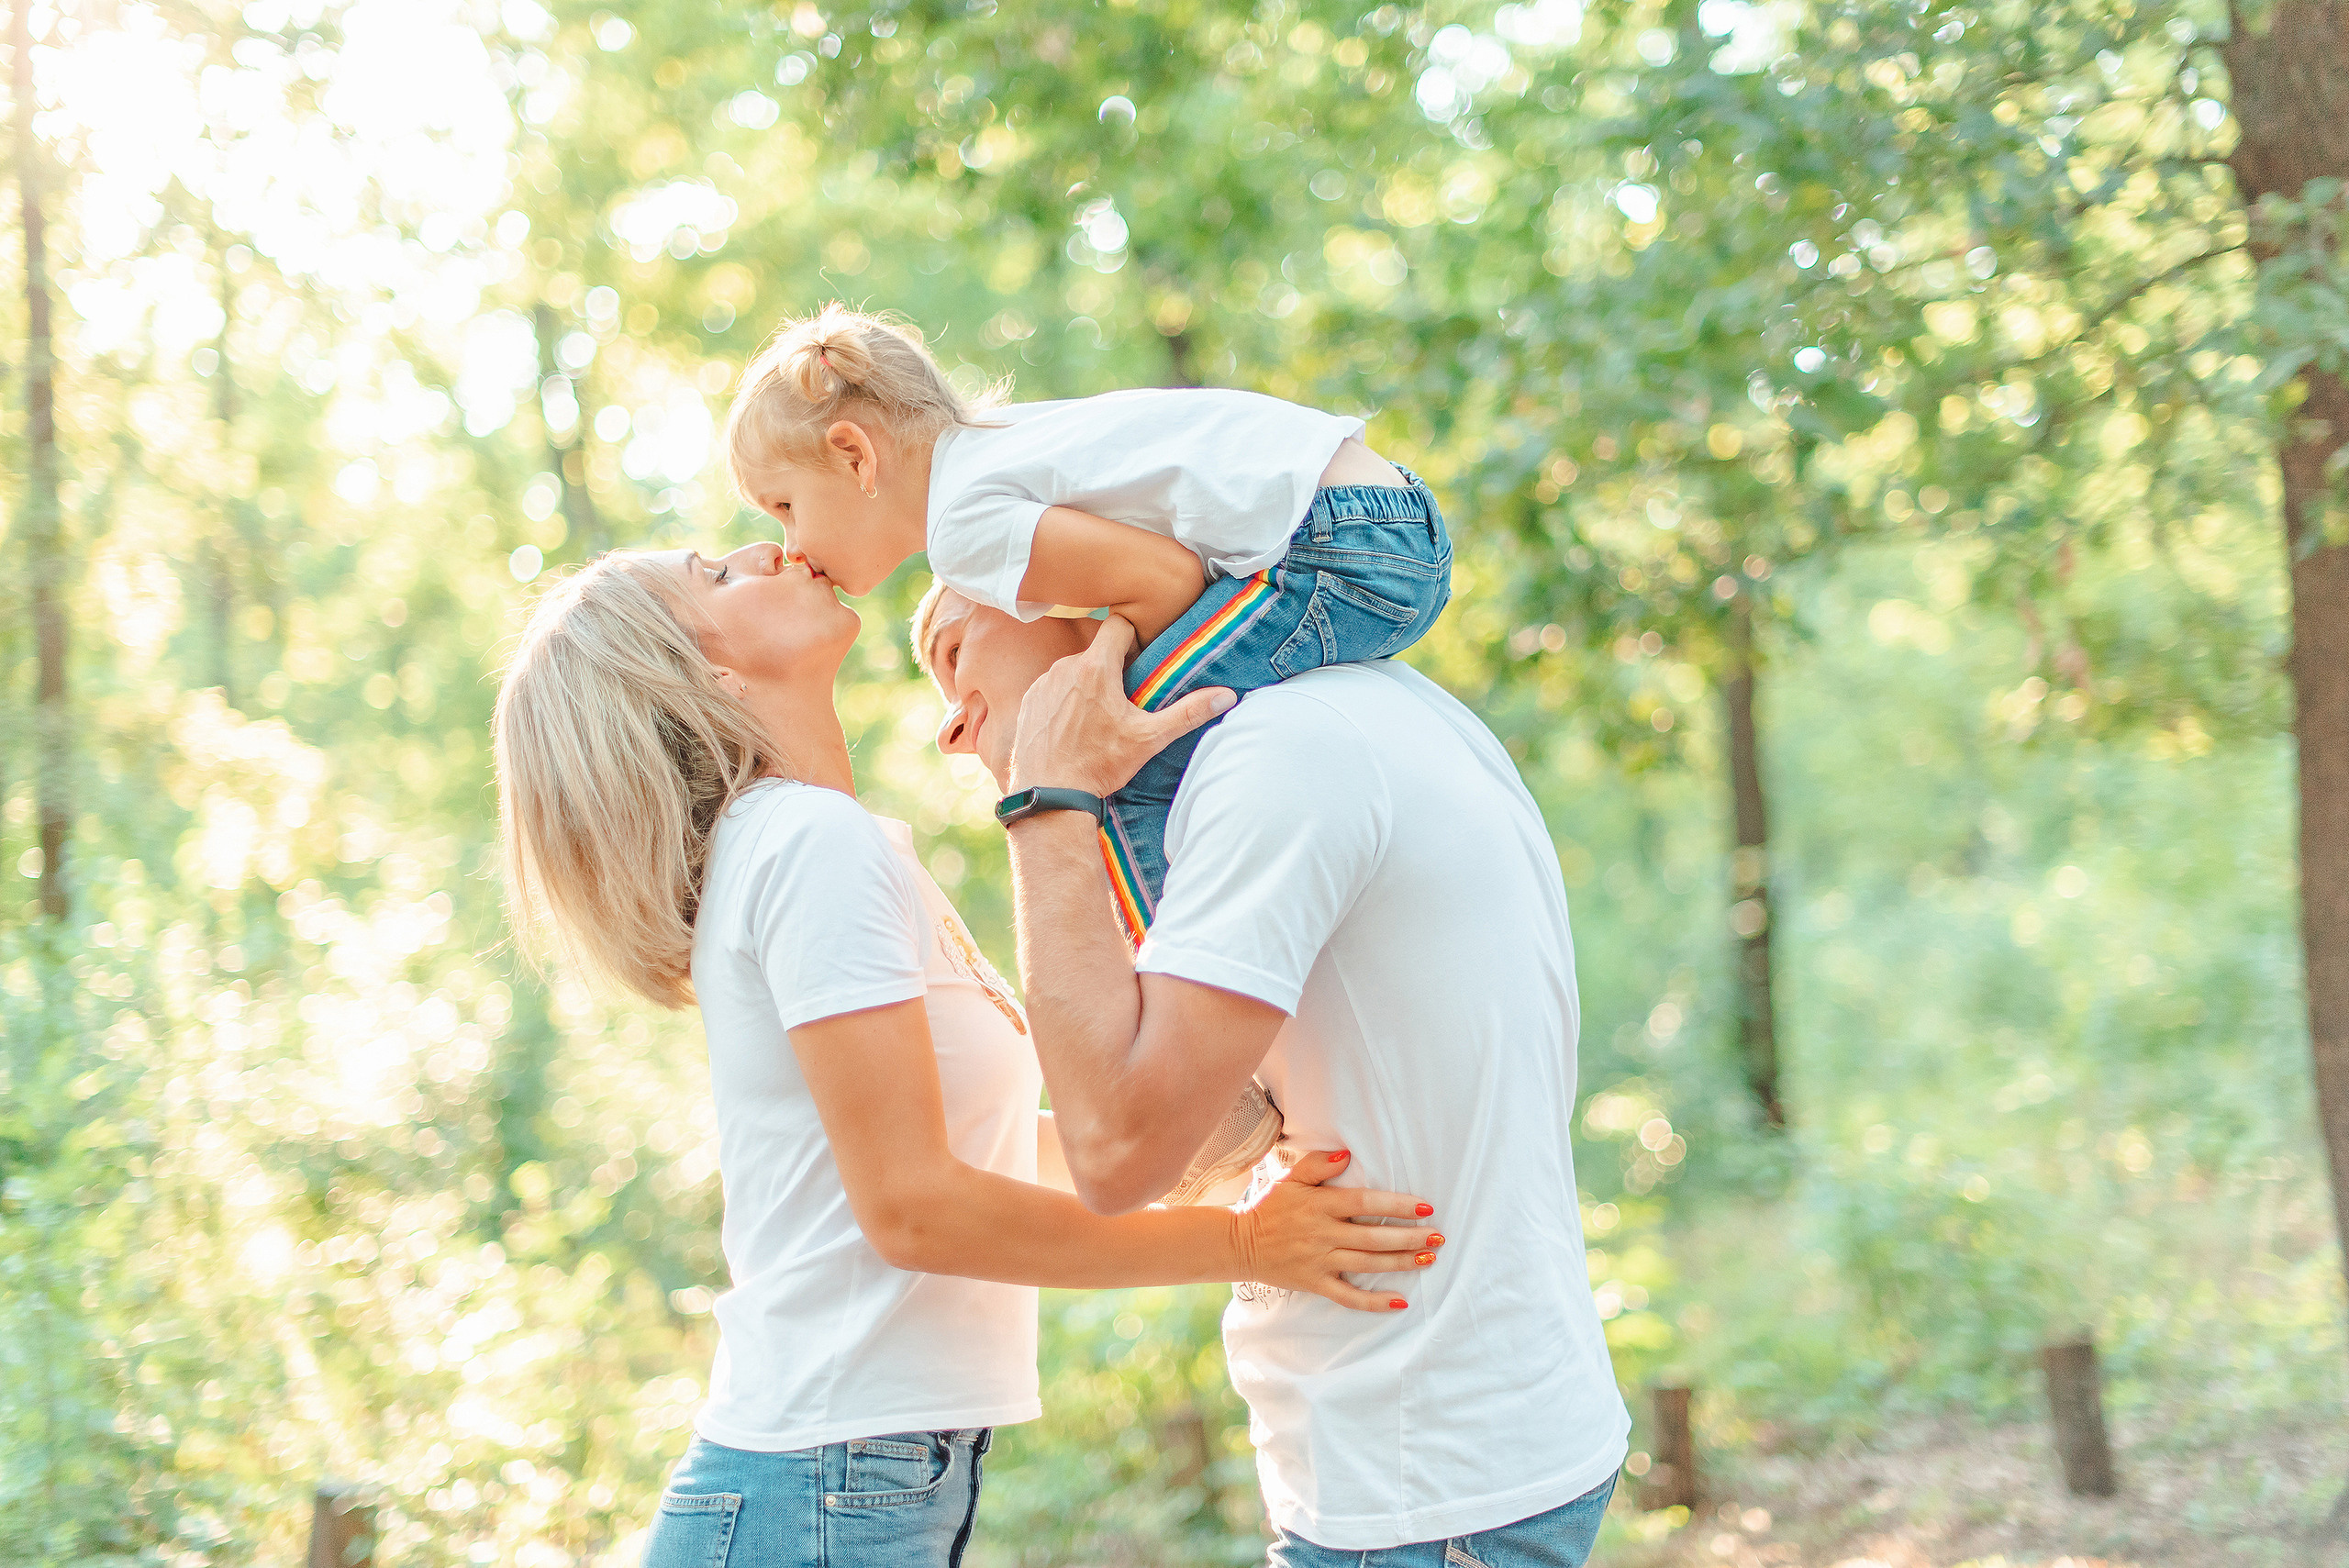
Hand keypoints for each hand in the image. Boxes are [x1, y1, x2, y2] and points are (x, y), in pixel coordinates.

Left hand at [1006, 615, 1234, 797]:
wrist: (1050, 794)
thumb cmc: (1100, 764)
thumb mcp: (1149, 739)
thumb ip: (1188, 712)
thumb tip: (1226, 696)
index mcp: (1096, 668)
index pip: (1118, 624)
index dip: (1133, 637)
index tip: (1140, 659)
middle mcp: (1065, 667)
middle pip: (1096, 651)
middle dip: (1111, 667)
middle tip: (1124, 699)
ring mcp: (1043, 683)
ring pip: (1073, 669)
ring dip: (1086, 684)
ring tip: (1096, 718)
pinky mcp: (1029, 700)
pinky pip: (1052, 687)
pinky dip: (1063, 700)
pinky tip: (1072, 727)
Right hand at [1229, 1150, 1442, 1312]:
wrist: (1240, 1244)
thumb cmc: (1270, 1207)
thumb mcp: (1289, 1178)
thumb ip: (1317, 1164)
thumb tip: (1346, 1155)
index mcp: (1321, 1205)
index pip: (1366, 1203)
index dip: (1397, 1205)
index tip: (1425, 1207)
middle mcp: (1324, 1234)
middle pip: (1374, 1237)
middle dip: (1410, 1237)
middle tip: (1439, 1237)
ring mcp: (1320, 1261)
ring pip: (1368, 1264)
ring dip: (1401, 1262)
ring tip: (1429, 1259)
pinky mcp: (1316, 1283)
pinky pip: (1349, 1297)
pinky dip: (1374, 1302)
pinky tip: (1399, 1302)